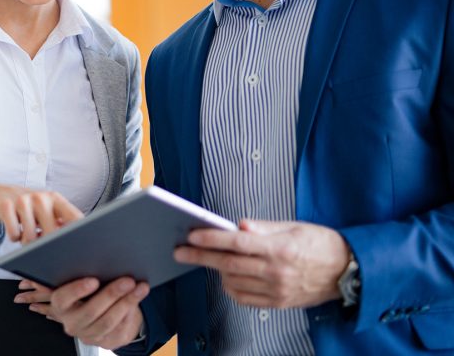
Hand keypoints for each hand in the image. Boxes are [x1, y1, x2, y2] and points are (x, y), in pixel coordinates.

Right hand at [0, 184, 82, 243]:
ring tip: (27, 235)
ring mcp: (23, 200)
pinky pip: (14, 234)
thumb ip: (61, 222)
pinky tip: (15, 230)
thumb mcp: (47, 210)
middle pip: (52, 232)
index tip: (79, 246)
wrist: (0, 194)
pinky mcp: (6, 206)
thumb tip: (75, 243)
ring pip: (31, 237)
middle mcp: (41, 197)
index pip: (73, 216)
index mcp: (56, 199)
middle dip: (47, 245)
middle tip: (42, 245)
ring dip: (28, 243)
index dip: (78, 232)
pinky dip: (14, 238)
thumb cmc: (30, 208)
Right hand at [24, 277, 148, 349]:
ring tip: (140, 287)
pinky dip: (132, 309)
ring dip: (127, 302)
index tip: (94, 280)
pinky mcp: (106, 341)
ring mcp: (89, 334)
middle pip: (90, 311)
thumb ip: (84, 268)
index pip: (63, 299)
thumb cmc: (91, 287)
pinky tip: (139, 295)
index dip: (77, 290)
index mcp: (61, 304)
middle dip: (111, 294)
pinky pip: (119, 327)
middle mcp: (72, 322)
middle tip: (128, 280)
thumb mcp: (83, 277)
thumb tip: (97, 251)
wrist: (101, 312)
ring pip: (108, 321)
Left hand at [175, 219, 349, 308]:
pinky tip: (227, 276)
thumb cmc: (322, 243)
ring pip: (233, 282)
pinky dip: (231, 287)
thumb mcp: (295, 226)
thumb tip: (239, 225)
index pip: (237, 242)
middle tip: (180, 251)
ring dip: (215, 271)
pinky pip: (245, 299)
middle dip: (200, 256)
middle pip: (229, 264)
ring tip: (204, 258)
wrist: (349, 272)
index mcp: (280, 248)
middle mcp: (276, 272)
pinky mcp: (278, 303)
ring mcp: (277, 291)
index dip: (212, 238)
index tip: (192, 235)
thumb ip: (264, 227)